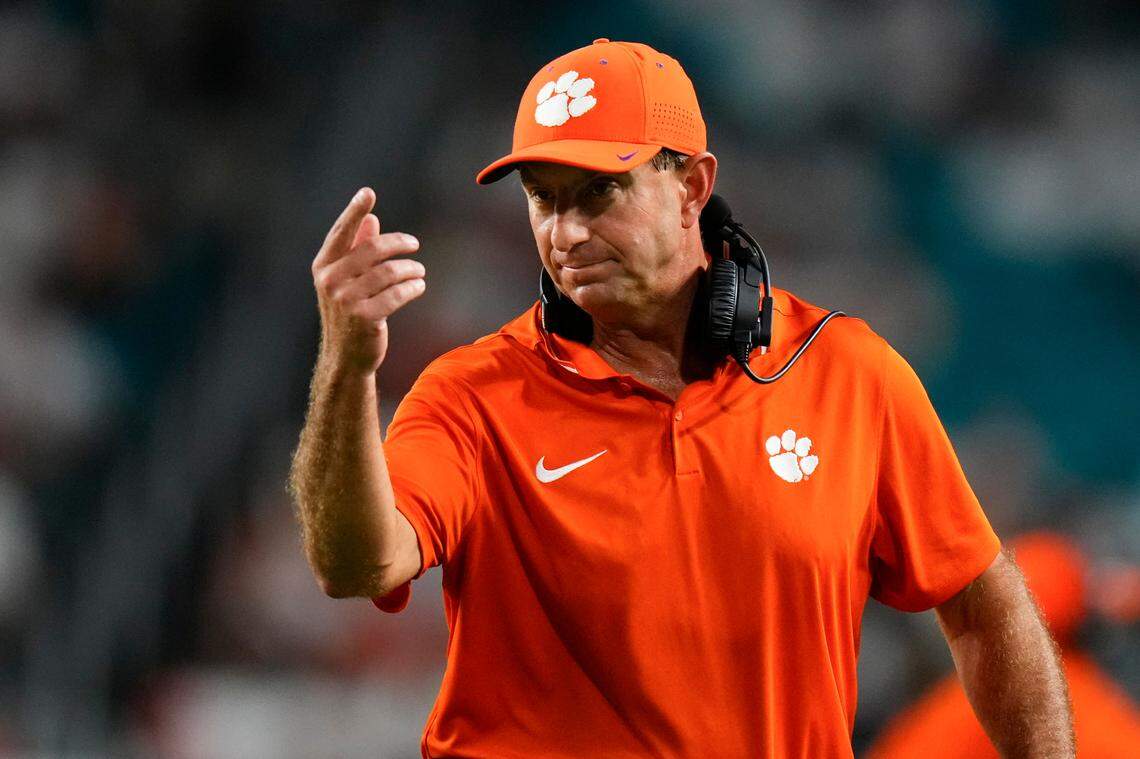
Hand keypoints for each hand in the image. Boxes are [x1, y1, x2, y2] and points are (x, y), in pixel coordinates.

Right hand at [311, 188, 425, 374]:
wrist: (346, 357)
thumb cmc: (349, 313)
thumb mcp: (348, 281)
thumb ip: (358, 250)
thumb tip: (371, 219)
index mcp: (324, 267)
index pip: (341, 233)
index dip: (354, 211)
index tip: (368, 193)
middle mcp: (331, 281)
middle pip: (373, 249)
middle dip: (399, 243)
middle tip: (414, 245)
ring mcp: (346, 300)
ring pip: (389, 272)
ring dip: (411, 269)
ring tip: (420, 272)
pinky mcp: (366, 317)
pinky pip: (397, 293)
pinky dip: (413, 287)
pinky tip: (419, 285)